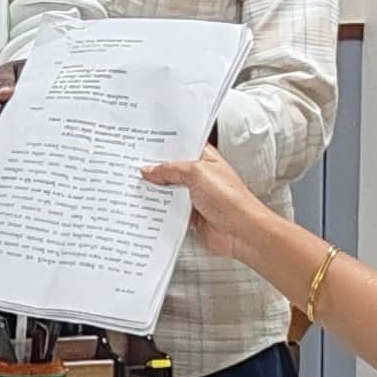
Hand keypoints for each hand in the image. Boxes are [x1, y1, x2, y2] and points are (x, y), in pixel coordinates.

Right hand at [141, 144, 275, 263]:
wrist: (242, 232)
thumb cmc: (231, 199)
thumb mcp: (196, 173)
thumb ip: (170, 169)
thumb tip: (151, 170)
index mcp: (205, 158)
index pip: (180, 146)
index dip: (162, 145)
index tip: (142, 145)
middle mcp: (200, 176)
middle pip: (170, 169)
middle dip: (154, 170)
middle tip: (134, 167)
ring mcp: (195, 196)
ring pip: (168, 191)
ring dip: (155, 191)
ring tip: (136, 186)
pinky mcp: (191, 215)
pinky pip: (170, 210)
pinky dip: (159, 210)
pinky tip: (148, 207)